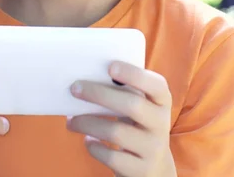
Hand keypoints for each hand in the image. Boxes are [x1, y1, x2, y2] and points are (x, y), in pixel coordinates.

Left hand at [66, 62, 176, 176]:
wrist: (155, 168)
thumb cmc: (138, 125)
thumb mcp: (140, 107)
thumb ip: (124, 92)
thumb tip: (86, 80)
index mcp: (162, 101)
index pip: (155, 85)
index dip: (134, 74)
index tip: (110, 66)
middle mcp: (161, 124)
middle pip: (132, 105)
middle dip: (99, 94)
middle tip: (75, 88)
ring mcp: (153, 149)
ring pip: (116, 132)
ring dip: (88, 123)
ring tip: (72, 120)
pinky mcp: (140, 170)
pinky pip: (111, 157)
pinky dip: (94, 147)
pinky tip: (88, 140)